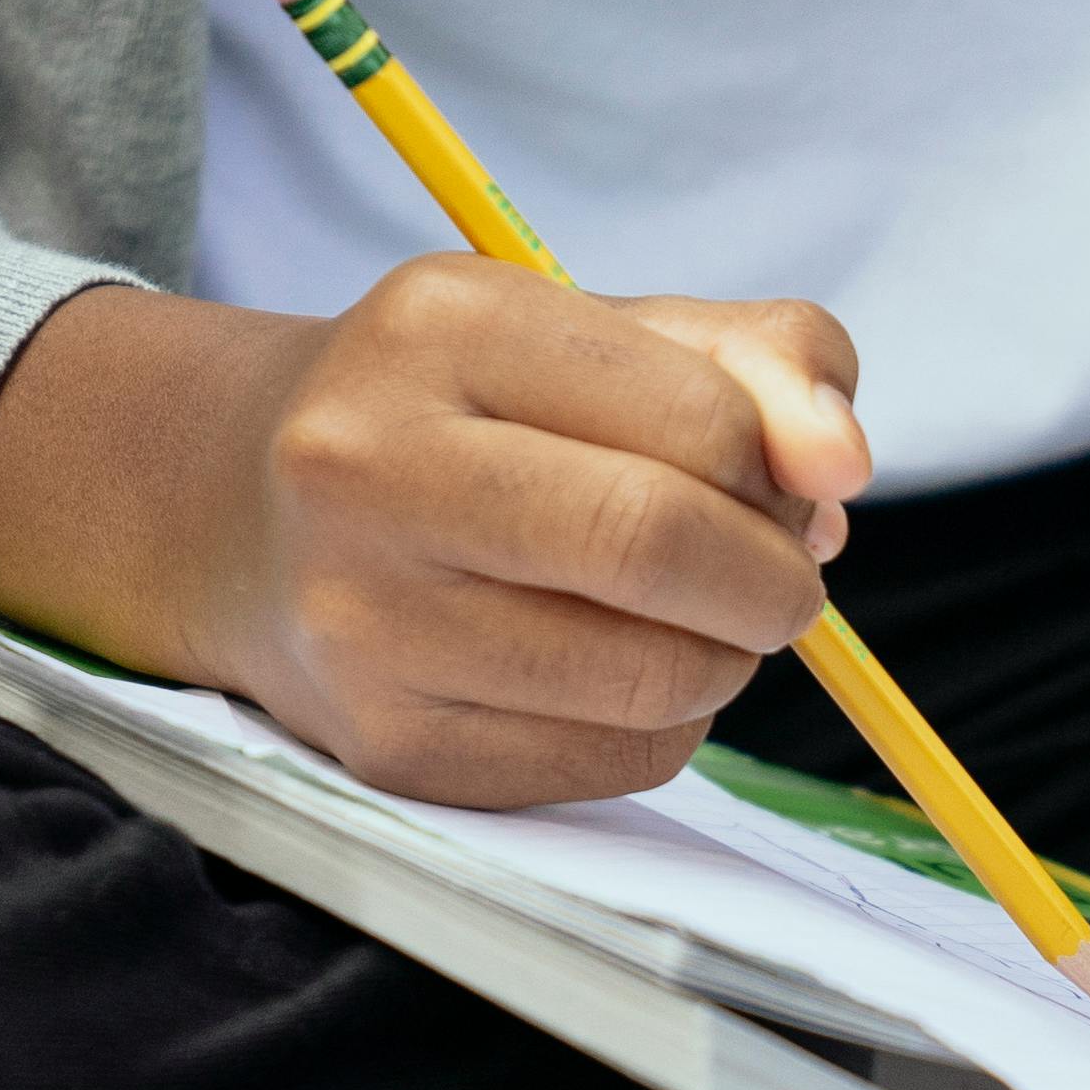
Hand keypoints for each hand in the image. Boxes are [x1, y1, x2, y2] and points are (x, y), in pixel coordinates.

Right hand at [0, 267, 870, 803]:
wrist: (246, 513)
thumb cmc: (471, 410)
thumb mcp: (603, 331)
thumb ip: (761, 363)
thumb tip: (842, 467)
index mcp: (440, 327)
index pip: (698, 420)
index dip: (786, 472)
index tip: (787, 485)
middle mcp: (372, 466)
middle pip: (658, 547)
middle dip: (773, 580)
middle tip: (778, 577)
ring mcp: (365, 621)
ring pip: (654, 679)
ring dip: (727, 659)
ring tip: (692, 617)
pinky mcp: (390, 746)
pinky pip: (613, 763)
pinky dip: (664, 724)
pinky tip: (613, 672)